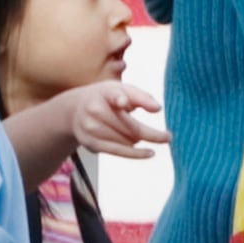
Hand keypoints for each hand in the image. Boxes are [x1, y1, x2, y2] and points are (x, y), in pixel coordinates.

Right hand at [6, 79, 167, 184]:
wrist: (75, 110)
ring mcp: (91, 127)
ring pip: (127, 140)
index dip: (119, 99)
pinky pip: (118, 151)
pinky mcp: (91, 143)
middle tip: (168, 137)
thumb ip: (141, 97)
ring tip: (141, 134)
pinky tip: (149, 153)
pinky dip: (136, 153)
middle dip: (152, 133)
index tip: (123, 102)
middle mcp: (95, 110)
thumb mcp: (122, 89)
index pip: (113, 95)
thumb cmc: (106, 97)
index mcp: (105, 92)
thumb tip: (157, 108)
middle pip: (130, 126)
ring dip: (139, 140)